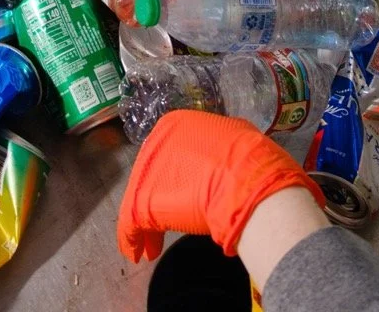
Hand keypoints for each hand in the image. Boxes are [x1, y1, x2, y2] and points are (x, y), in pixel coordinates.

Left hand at [117, 111, 324, 262]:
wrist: (244, 180)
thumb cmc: (247, 159)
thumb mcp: (236, 135)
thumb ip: (220, 143)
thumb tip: (226, 152)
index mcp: (175, 124)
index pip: (168, 154)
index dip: (173, 177)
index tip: (180, 194)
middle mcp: (155, 143)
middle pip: (152, 177)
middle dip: (159, 200)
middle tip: (167, 222)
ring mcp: (146, 172)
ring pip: (140, 200)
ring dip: (148, 224)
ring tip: (153, 246)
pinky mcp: (142, 201)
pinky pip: (130, 222)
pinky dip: (132, 239)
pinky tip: (139, 253)